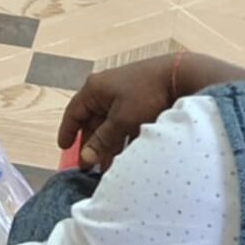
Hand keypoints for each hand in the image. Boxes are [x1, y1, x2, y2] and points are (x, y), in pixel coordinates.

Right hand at [56, 52, 244, 171]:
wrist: (180, 78)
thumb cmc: (146, 95)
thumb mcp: (121, 120)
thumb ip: (102, 140)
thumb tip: (86, 158)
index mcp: (95, 89)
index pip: (74, 112)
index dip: (68, 131)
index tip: (64, 149)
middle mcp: (106, 90)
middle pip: (92, 120)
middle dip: (91, 144)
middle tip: (90, 166)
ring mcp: (124, 94)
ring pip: (110, 124)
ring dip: (108, 144)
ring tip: (109, 167)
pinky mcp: (140, 100)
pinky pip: (124, 122)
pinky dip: (123, 138)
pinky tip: (126, 155)